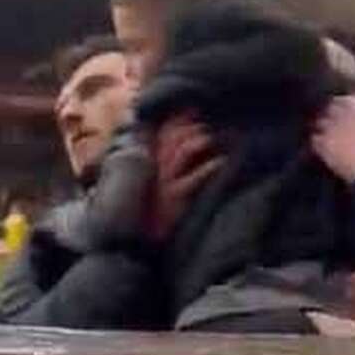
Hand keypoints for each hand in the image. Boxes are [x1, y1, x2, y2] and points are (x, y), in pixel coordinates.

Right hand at [147, 114, 224, 241]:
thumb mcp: (145, 189)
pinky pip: (192, 179)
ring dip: (197, 140)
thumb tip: (156, 151)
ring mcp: (165, 183)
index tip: (189, 110)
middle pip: (172, 139)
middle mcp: (155, 170)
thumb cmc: (143, 218)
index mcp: (147, 166)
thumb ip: (152, 169)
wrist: (133, 244)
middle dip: (187, 125)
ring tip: (210, 136)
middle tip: (202, 119)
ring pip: (181, 153)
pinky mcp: (175, 198)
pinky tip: (221, 162)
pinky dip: (208, 169)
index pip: (160, 135)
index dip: (174, 121)